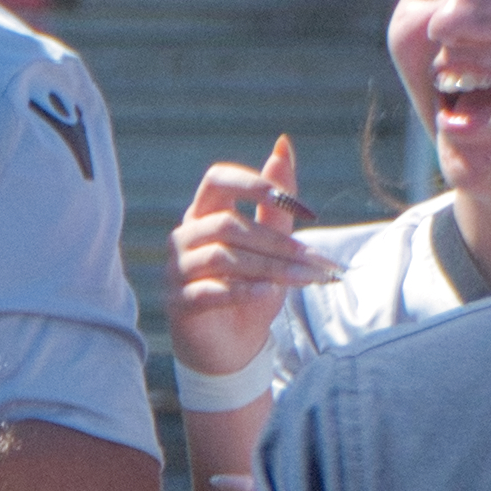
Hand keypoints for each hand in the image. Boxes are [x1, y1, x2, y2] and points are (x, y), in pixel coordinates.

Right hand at [166, 137, 332, 379]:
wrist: (232, 346)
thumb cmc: (251, 287)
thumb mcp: (272, 244)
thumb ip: (276, 202)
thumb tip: (282, 145)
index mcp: (204, 215)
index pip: (217, 180)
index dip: (253, 183)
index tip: (295, 203)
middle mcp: (184, 237)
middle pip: (228, 224)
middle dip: (276, 241)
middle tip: (314, 259)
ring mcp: (176, 270)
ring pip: (223, 257)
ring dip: (269, 267)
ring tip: (303, 279)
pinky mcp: (179, 303)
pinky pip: (210, 290)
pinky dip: (244, 290)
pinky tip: (269, 293)